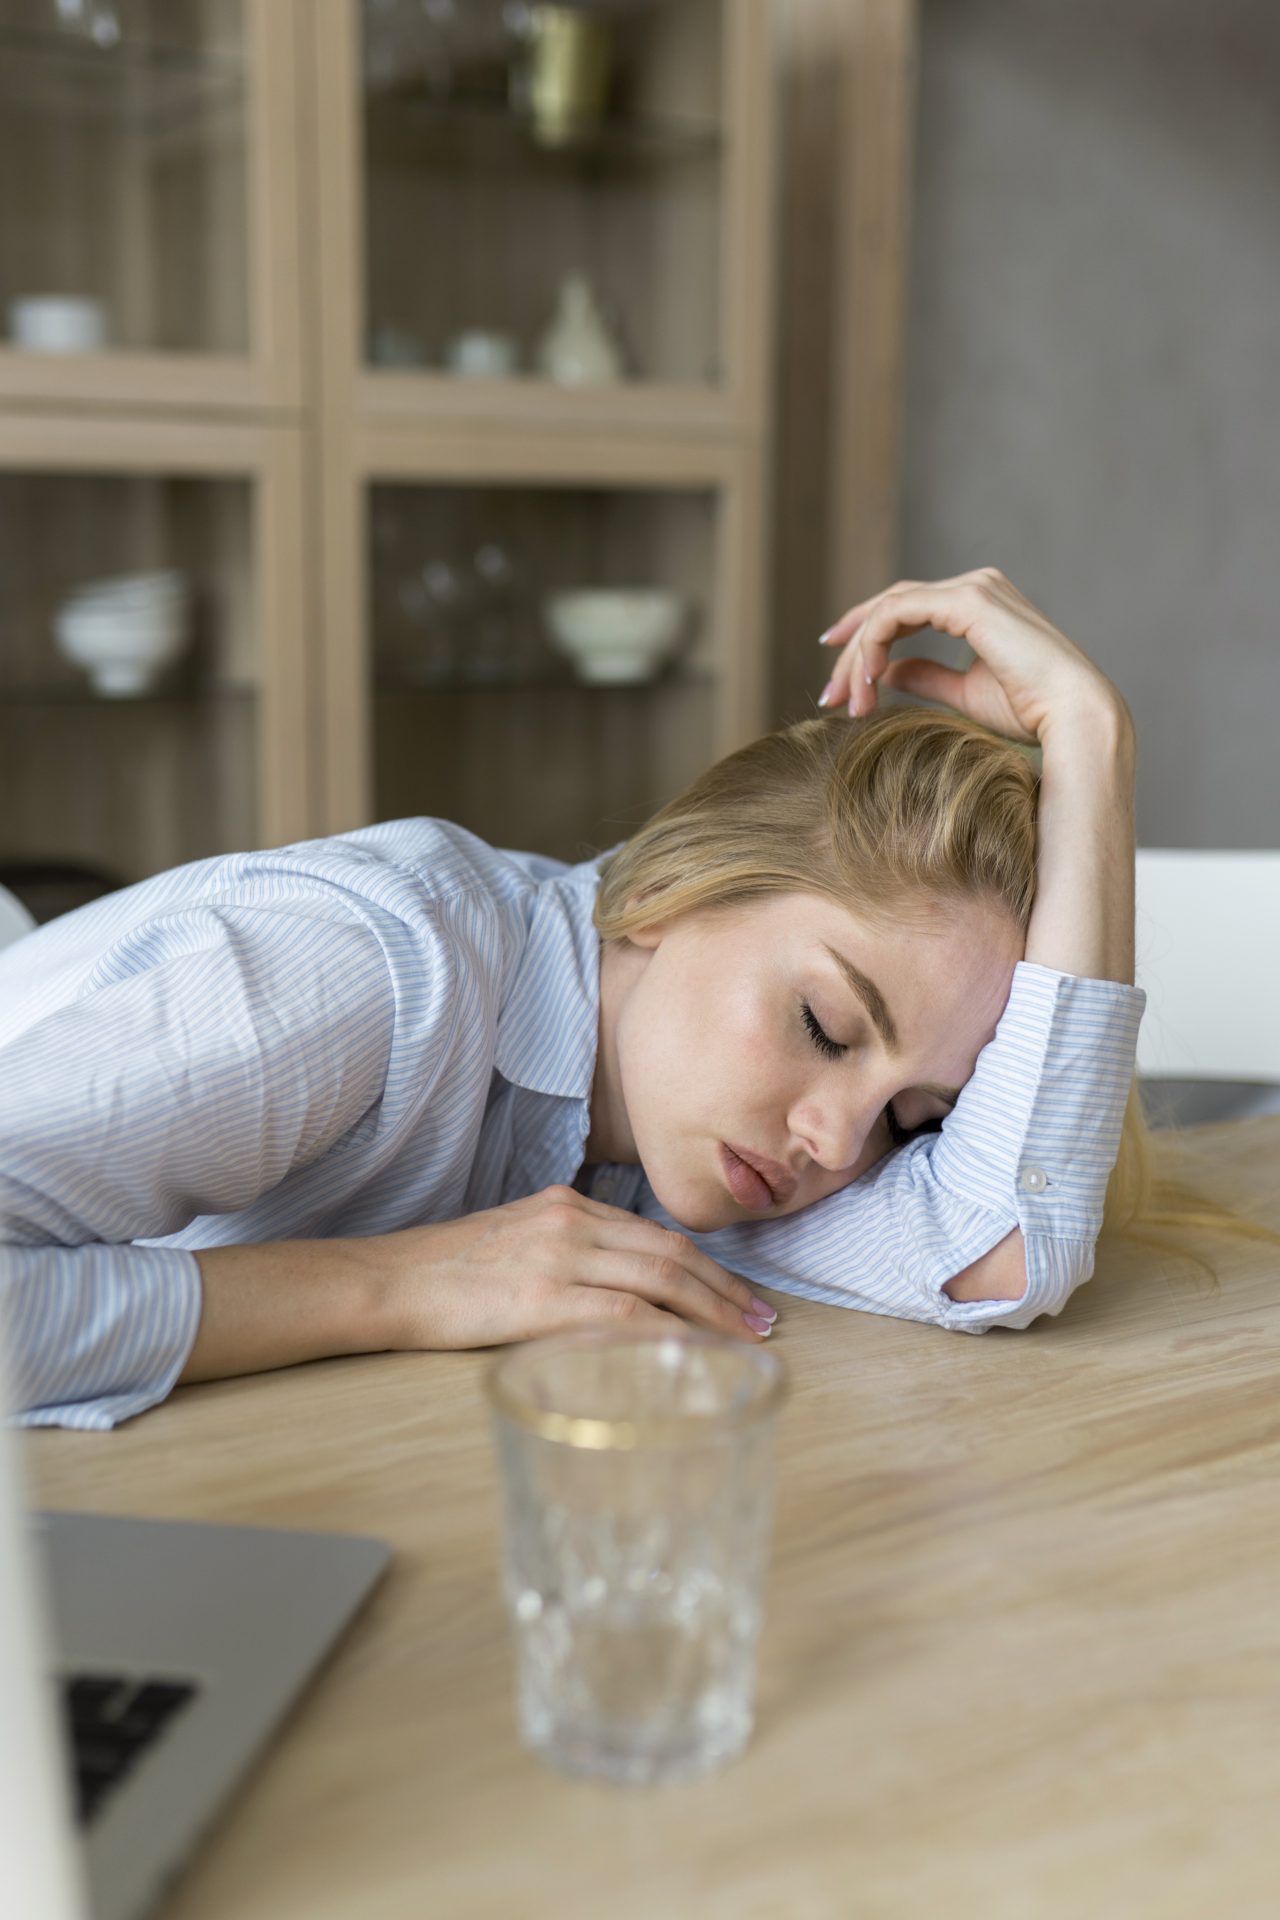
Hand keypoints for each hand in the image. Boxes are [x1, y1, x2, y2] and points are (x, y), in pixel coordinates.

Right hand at [381, 1185, 776, 1349]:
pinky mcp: (541, 1299)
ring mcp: (558, 1258)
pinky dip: (663, 1330)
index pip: (655, 1233)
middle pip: (670, 1252)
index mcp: (567, 1205)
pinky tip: (689, 1350)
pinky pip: (620, 1312)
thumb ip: (568, 1251)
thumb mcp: (517, 1239)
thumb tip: (616, 1287)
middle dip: (725, 1289)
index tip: (740, 1294)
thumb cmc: (446, 1272)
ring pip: (658, 1279)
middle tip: (764, 1320)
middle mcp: (571, 1222)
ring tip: (744, 1340)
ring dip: (711, 1312)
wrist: (389, 1281)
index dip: (707, 1265)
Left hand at [818, 566, 1130, 747]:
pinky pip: (898, 612)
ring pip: (888, 609)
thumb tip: (886, 673)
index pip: (904, 608)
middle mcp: (976, 585)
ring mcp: (973, 588)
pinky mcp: (969, 601)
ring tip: (846, 700)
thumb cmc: (1031, 711)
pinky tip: (868, 681)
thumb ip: (926, 676)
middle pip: (890, 606)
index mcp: (978, 603)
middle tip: (830, 695)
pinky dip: (873, 643)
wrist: (1072, 717)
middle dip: (852, 650)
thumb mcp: (964, 693)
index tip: (839, 678)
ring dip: (858, 655)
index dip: (864, 638)